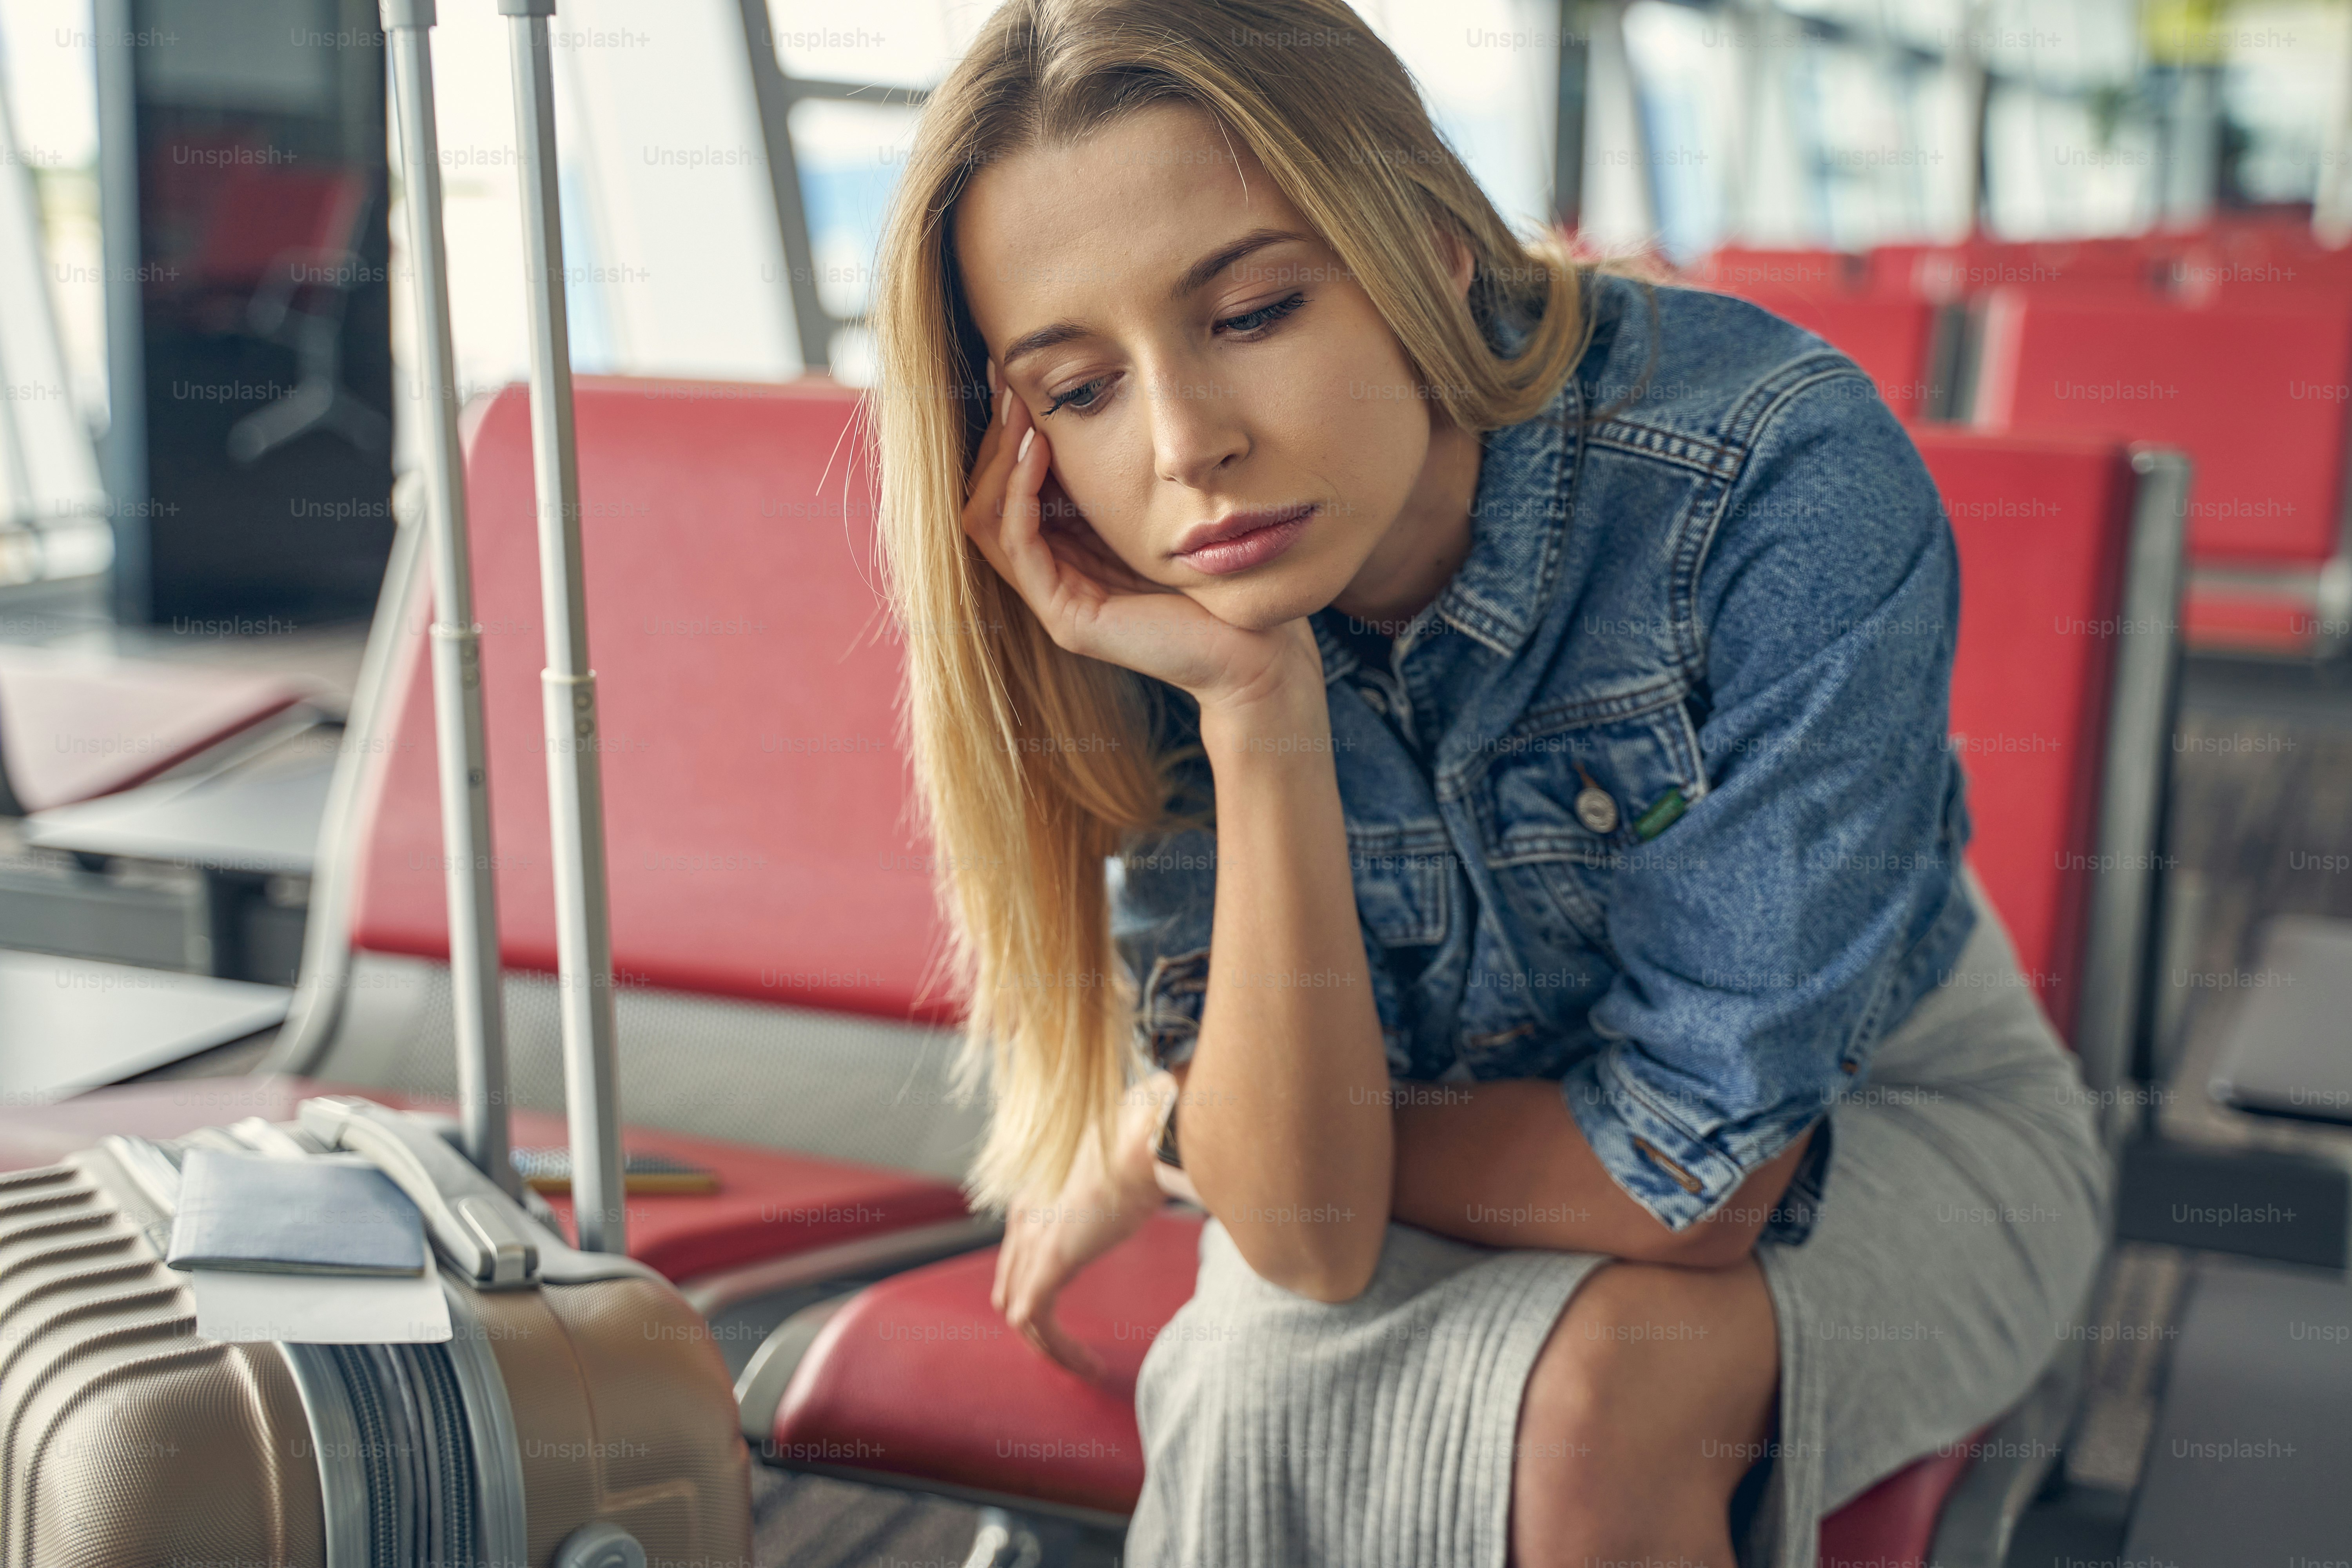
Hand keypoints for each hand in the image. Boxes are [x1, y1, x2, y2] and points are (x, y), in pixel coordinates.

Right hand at [963, 360, 1321, 713]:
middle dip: (994, 439)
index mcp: (1065, 549)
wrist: (1253, 645)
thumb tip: (1088, 398)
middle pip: (985, 499)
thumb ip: (1115, 474)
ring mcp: (1054, 599)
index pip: (1005, 488)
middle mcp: (1050, 575)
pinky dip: (1021, 495)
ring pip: (988, 521)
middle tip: (1005, 382)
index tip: (1012, 379)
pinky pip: (1021, 548)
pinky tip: (1038, 451)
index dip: (1003, 434)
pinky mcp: (1068, 617)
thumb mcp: (1153, 506)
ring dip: (1000, 462)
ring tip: (1020, 412)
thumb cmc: (1213, 572)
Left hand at [990, 1079, 1169, 1379]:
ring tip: (1087, 1368)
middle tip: (1075, 1354)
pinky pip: (1033, 1320)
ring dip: (1051, 1348)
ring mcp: (1032, 1239)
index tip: (1071, 1318)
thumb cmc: (1148, 1147)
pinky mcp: (1046, 1261)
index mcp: (1037, 1196)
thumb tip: (1163, 1182)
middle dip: (1039, 1327)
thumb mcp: (1124, 1174)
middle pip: (1011, 1287)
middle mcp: (1025, 1218)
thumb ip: (1122, 1189)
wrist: (1146, 1139)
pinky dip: (1058, 1349)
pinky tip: (1091, 1365)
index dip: (1038, 1292)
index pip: (1017, 1259)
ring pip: (1019, 1312)